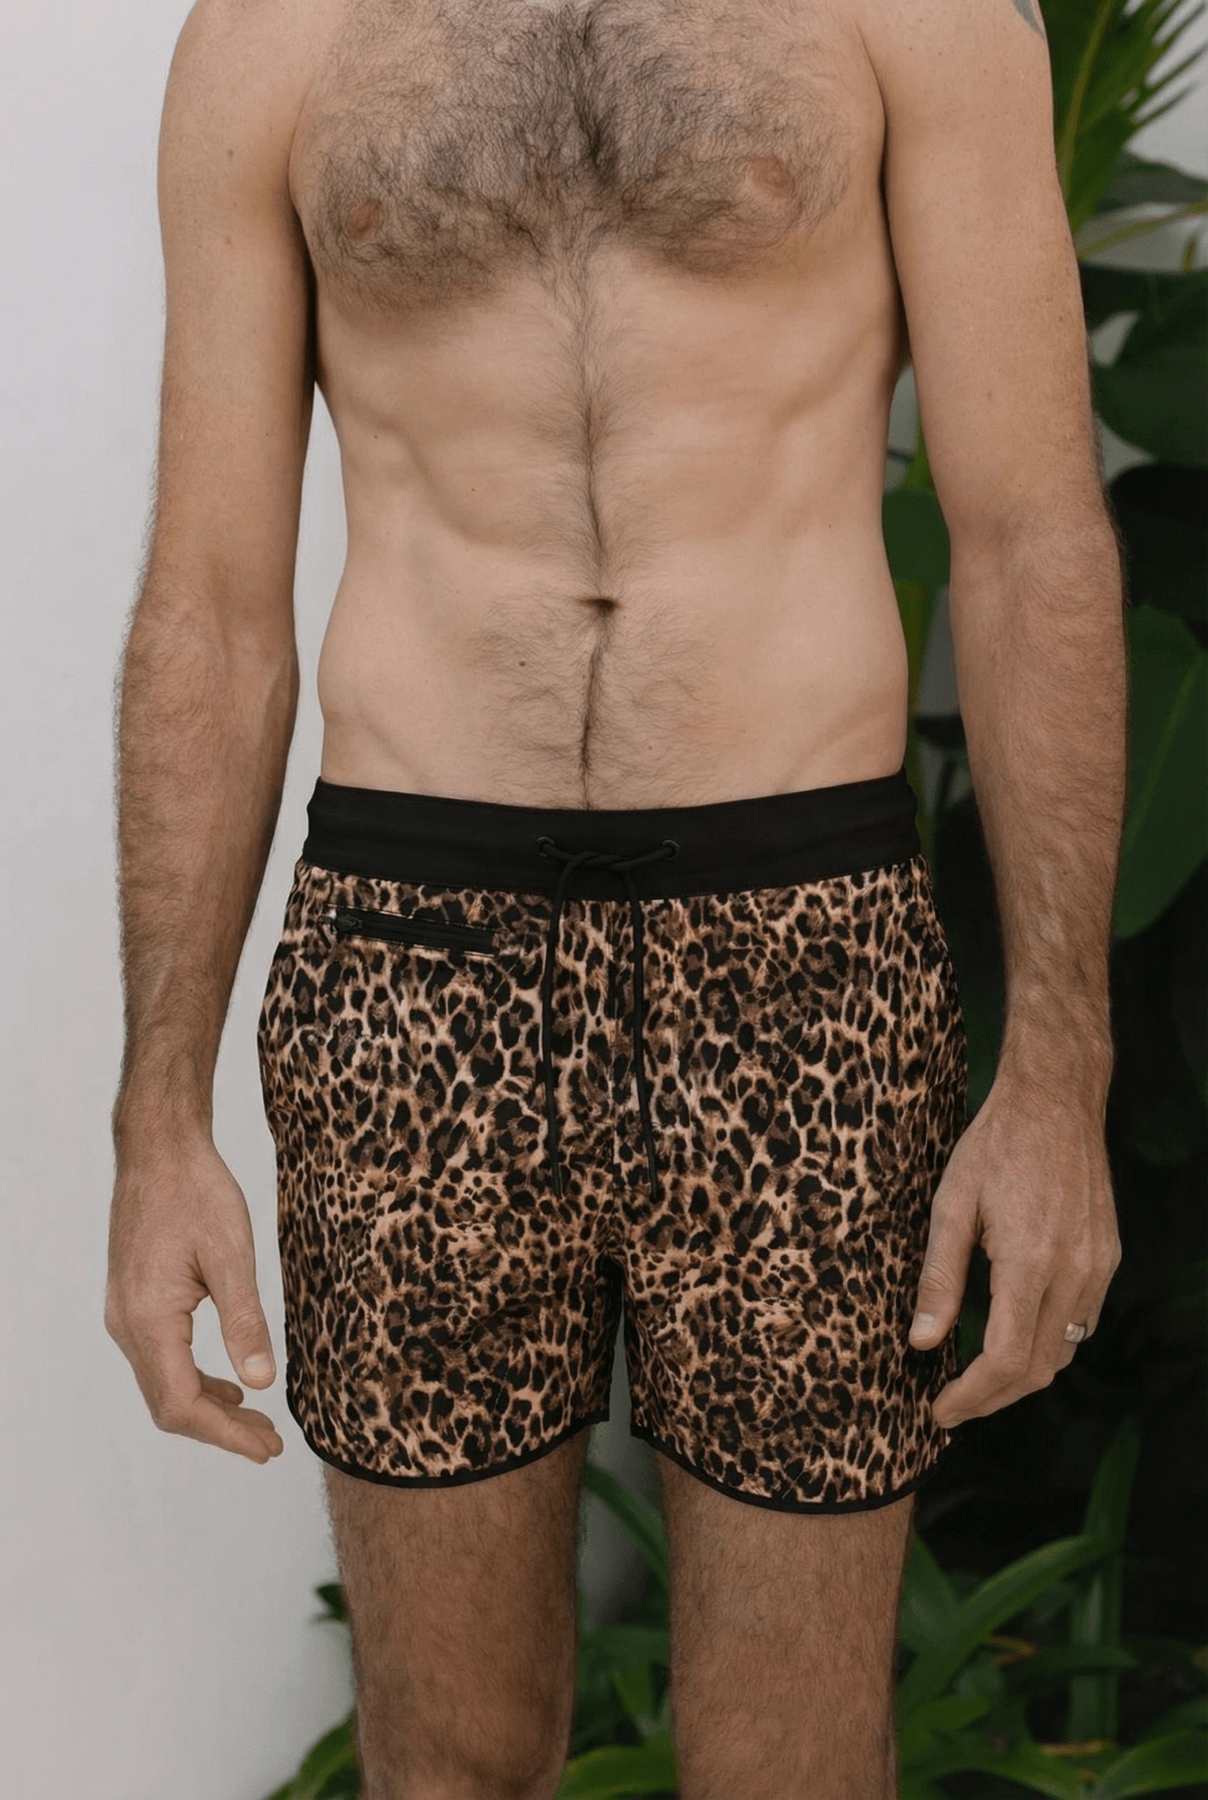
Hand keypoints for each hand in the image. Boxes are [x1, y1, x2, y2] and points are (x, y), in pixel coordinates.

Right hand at [105, 1135, 283, 1464]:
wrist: (160, 1151)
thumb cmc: (197, 1193)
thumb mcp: (232, 1256)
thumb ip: (245, 1321)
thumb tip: (263, 1383)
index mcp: (150, 1319)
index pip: (181, 1405)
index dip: (226, 1435)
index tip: (268, 1448)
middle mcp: (128, 1325)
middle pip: (169, 1404)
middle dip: (221, 1430)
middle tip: (270, 1443)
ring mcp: (126, 1315)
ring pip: (163, 1385)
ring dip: (209, 1409)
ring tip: (257, 1420)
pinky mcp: (134, 1303)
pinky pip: (161, 1360)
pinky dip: (195, 1380)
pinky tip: (230, 1384)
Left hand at [907, 1073, 1121, 1427]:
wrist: (1056, 1101)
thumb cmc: (995, 1146)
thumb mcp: (951, 1204)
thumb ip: (939, 1277)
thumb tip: (921, 1342)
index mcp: (1029, 1262)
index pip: (1004, 1359)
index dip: (971, 1397)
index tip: (939, 1411)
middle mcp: (1073, 1273)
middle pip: (1037, 1370)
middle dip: (992, 1399)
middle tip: (951, 1407)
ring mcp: (1097, 1268)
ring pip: (1063, 1352)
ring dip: (1021, 1377)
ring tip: (977, 1382)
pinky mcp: (1106, 1259)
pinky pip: (1079, 1323)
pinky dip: (1046, 1345)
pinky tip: (1014, 1338)